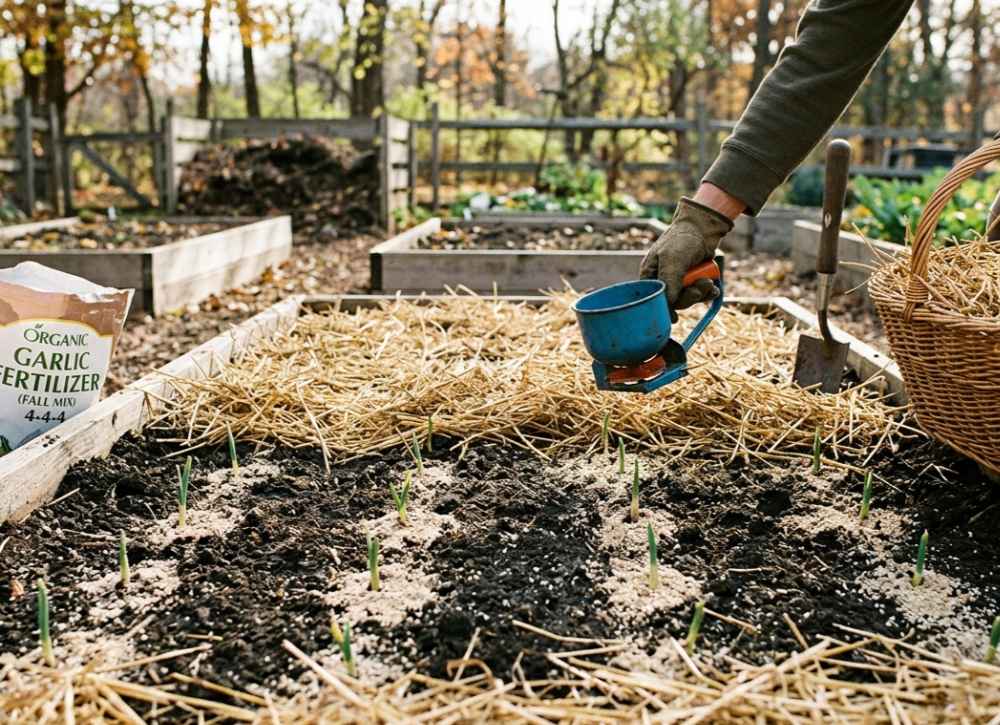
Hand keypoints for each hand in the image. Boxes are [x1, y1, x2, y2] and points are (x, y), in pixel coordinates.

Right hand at [639, 197, 733, 320]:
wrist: (704, 226)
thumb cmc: (683, 239)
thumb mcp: (673, 259)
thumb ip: (670, 282)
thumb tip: (669, 305)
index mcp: (650, 274)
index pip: (654, 299)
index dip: (664, 308)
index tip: (674, 316)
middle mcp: (663, 279)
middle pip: (673, 302)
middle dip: (688, 297)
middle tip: (698, 289)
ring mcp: (680, 280)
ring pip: (689, 299)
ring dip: (700, 293)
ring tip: (708, 282)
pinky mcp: (694, 279)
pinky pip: (700, 294)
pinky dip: (708, 292)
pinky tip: (713, 287)